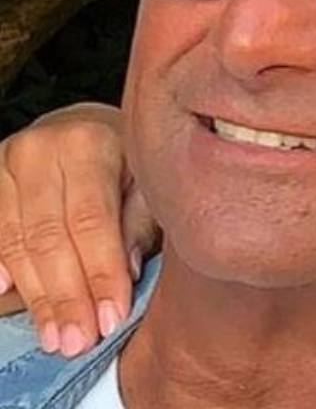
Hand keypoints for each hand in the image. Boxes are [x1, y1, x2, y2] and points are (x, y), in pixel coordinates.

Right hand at [0, 102, 157, 356]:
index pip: (92, 220)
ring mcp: (7, 165)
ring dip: (36, 296)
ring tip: (54, 337)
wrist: (82, 128)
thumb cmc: (127, 163)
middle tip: (78, 342)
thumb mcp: (147, 183)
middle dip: (66, 296)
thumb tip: (128, 274)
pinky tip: (5, 298)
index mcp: (91, 143)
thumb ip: (138, 224)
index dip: (100, 273)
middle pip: (49, 237)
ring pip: (16, 242)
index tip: (111, 319)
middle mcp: (41, 149)